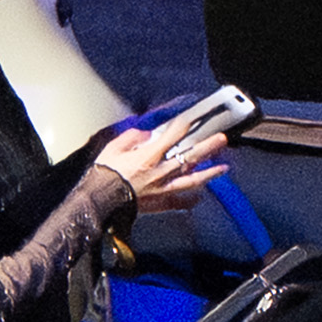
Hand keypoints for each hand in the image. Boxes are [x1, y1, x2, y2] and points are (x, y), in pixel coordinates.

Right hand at [92, 116, 223, 214]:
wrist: (98, 202)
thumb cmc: (103, 175)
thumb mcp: (113, 148)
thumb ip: (131, 137)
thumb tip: (145, 135)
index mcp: (150, 155)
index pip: (173, 135)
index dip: (185, 124)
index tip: (193, 118)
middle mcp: (161, 171)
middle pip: (190, 156)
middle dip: (208, 147)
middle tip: (222, 139)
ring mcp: (162, 189)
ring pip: (191, 180)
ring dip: (209, 173)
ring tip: (223, 168)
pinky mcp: (158, 203)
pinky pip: (178, 202)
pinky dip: (189, 200)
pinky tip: (199, 197)